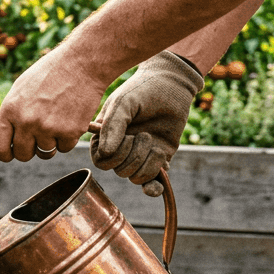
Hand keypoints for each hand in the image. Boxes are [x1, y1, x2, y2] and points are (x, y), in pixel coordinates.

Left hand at [0, 46, 107, 162]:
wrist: (81, 63)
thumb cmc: (49, 74)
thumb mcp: (20, 89)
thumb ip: (7, 114)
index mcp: (10, 110)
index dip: (3, 154)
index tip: (10, 153)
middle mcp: (27, 121)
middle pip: (22, 155)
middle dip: (29, 149)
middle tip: (37, 135)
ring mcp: (49, 128)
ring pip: (45, 152)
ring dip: (50, 142)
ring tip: (55, 120)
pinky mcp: (70, 132)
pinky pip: (64, 148)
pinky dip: (67, 138)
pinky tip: (69, 118)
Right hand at [90, 50, 202, 196]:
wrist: (172, 85)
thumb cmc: (142, 90)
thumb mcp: (123, 103)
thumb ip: (113, 126)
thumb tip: (105, 154)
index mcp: (105, 136)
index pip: (101, 161)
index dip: (115, 155)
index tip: (128, 137)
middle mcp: (120, 149)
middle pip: (120, 171)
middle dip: (135, 155)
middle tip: (145, 135)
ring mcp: (140, 155)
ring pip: (137, 177)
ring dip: (149, 164)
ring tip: (155, 144)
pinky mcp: (159, 160)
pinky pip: (153, 182)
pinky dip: (154, 188)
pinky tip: (157, 187)